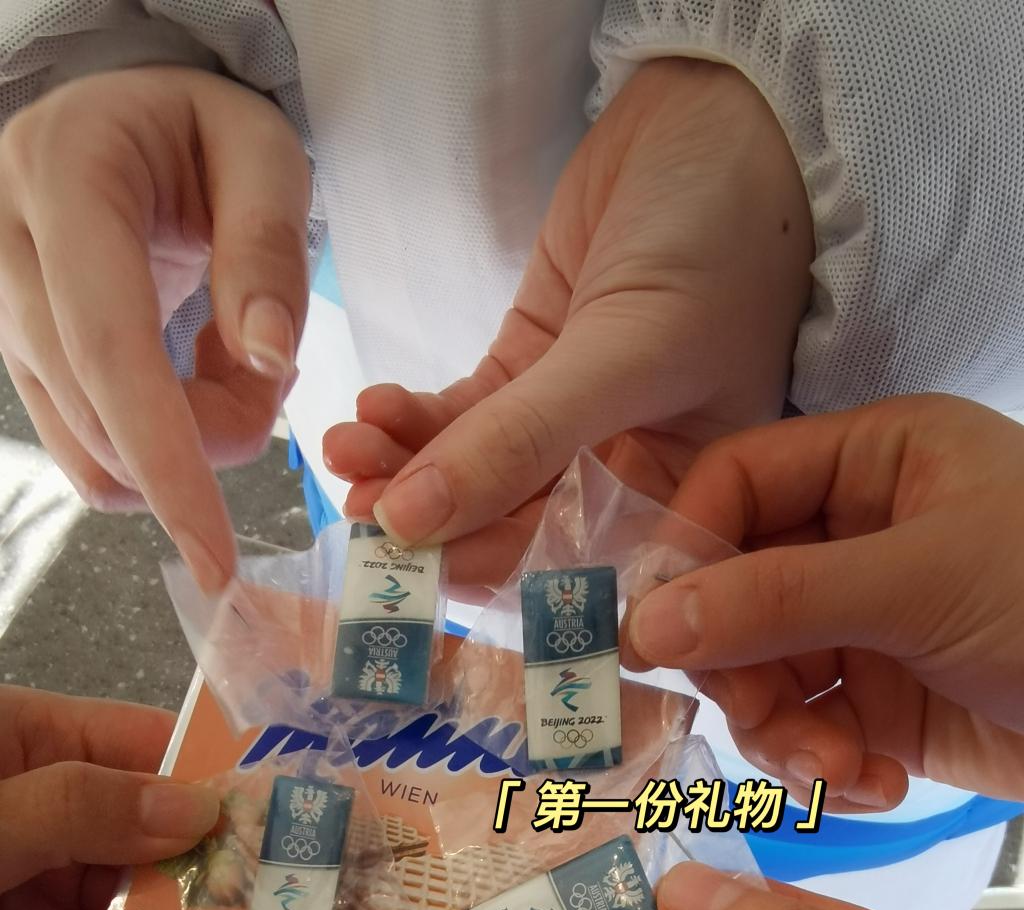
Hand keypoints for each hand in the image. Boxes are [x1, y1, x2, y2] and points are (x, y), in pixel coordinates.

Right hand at [0, 66, 310, 589]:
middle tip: (270, 377)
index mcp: (65, 184)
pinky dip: (159, 447)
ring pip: (90, 450)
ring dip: (188, 446)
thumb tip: (268, 359)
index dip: (165, 459)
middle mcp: (7, 254)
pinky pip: (88, 448)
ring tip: (229, 361)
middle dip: (209, 441)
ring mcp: (1, 315)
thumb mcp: (263, 154)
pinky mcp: (21, 359)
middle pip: (101, 415)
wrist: (129, 121)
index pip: (108, 348)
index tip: (216, 556)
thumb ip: (268, 250)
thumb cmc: (203, 130)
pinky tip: (191, 381)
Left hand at [2, 687, 218, 909]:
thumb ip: (75, 808)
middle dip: (167, 897)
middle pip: (147, 836)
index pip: (145, 744)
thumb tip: (195, 802)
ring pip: (121, 906)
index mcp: (24, 738)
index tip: (267, 836)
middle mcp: (38, 799)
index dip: (209, 783)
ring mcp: (26, 869)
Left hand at [326, 57, 811, 585]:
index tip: (408, 564)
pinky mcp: (529, 367)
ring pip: (476, 469)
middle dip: (431, 520)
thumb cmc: (718, 244)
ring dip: (406, 465)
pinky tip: (371, 407)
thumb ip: (521, 440)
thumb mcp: (626, 352)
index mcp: (676, 499)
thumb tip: (411, 522)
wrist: (720, 121)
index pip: (571, 566)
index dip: (486, 569)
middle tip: (357, 511)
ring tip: (346, 447)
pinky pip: (463, 412)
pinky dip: (414, 416)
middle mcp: (623, 476)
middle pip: (510, 525)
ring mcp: (570, 422)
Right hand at [628, 394, 1023, 809]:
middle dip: (742, 668)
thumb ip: (777, 598)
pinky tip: (875, 784)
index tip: (650, 628)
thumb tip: (643, 626)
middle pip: (732, 592)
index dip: (684, 549)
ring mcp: (863, 622)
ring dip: (783, 732)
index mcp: (871, 462)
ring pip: (759, 672)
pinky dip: (824, 766)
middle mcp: (853, 536)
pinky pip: (806, 728)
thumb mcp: (919, 582)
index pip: (735, 484)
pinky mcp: (879, 701)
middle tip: (765, 720)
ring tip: (836, 770)